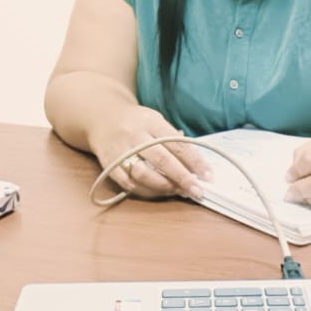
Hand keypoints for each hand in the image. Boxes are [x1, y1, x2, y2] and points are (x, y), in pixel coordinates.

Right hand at [90, 104, 211, 200]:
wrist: (101, 118)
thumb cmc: (135, 122)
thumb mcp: (155, 120)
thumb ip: (172, 138)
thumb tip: (196, 163)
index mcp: (151, 121)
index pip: (177, 143)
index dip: (195, 161)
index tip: (208, 175)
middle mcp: (135, 135)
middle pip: (162, 160)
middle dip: (182, 177)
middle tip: (197, 190)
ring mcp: (121, 150)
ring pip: (144, 174)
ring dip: (164, 187)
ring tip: (179, 192)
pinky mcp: (109, 164)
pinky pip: (129, 183)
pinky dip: (146, 191)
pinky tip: (159, 192)